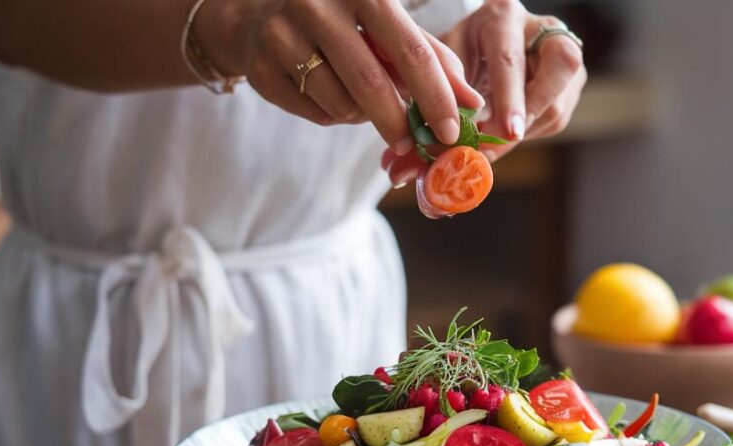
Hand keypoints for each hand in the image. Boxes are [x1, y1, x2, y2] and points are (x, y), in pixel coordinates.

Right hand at [198, 0, 483, 154]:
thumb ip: (433, 61)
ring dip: (361, 116)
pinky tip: (325, 91)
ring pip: (342, 106)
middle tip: (411, 144)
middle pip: (372, 85)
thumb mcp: (389, 27)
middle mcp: (318, 5)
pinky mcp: (260, 69)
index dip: (436, 97)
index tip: (452, 132)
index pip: (412, 50)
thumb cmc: (343, 21)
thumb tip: (473, 104)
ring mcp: (282, 35)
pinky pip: (315, 113)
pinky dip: (331, 114)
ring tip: (357, 96)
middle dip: (399, 123)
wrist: (259, 17)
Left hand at [380, 0, 585, 185]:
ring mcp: (563, 55)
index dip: (509, 97)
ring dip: (524, 132)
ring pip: (558, 102)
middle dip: (531, 112)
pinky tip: (505, 134)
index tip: (505, 131)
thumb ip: (431, 104)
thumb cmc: (458, 52)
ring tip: (492, 144)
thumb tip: (411, 163)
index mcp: (503, 17)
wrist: (485, 42)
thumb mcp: (441, 65)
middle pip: (560, 68)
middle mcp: (543, 29)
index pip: (511, 58)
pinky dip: (529, 134)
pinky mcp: (571, 82)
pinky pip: (556, 118)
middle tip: (506, 140)